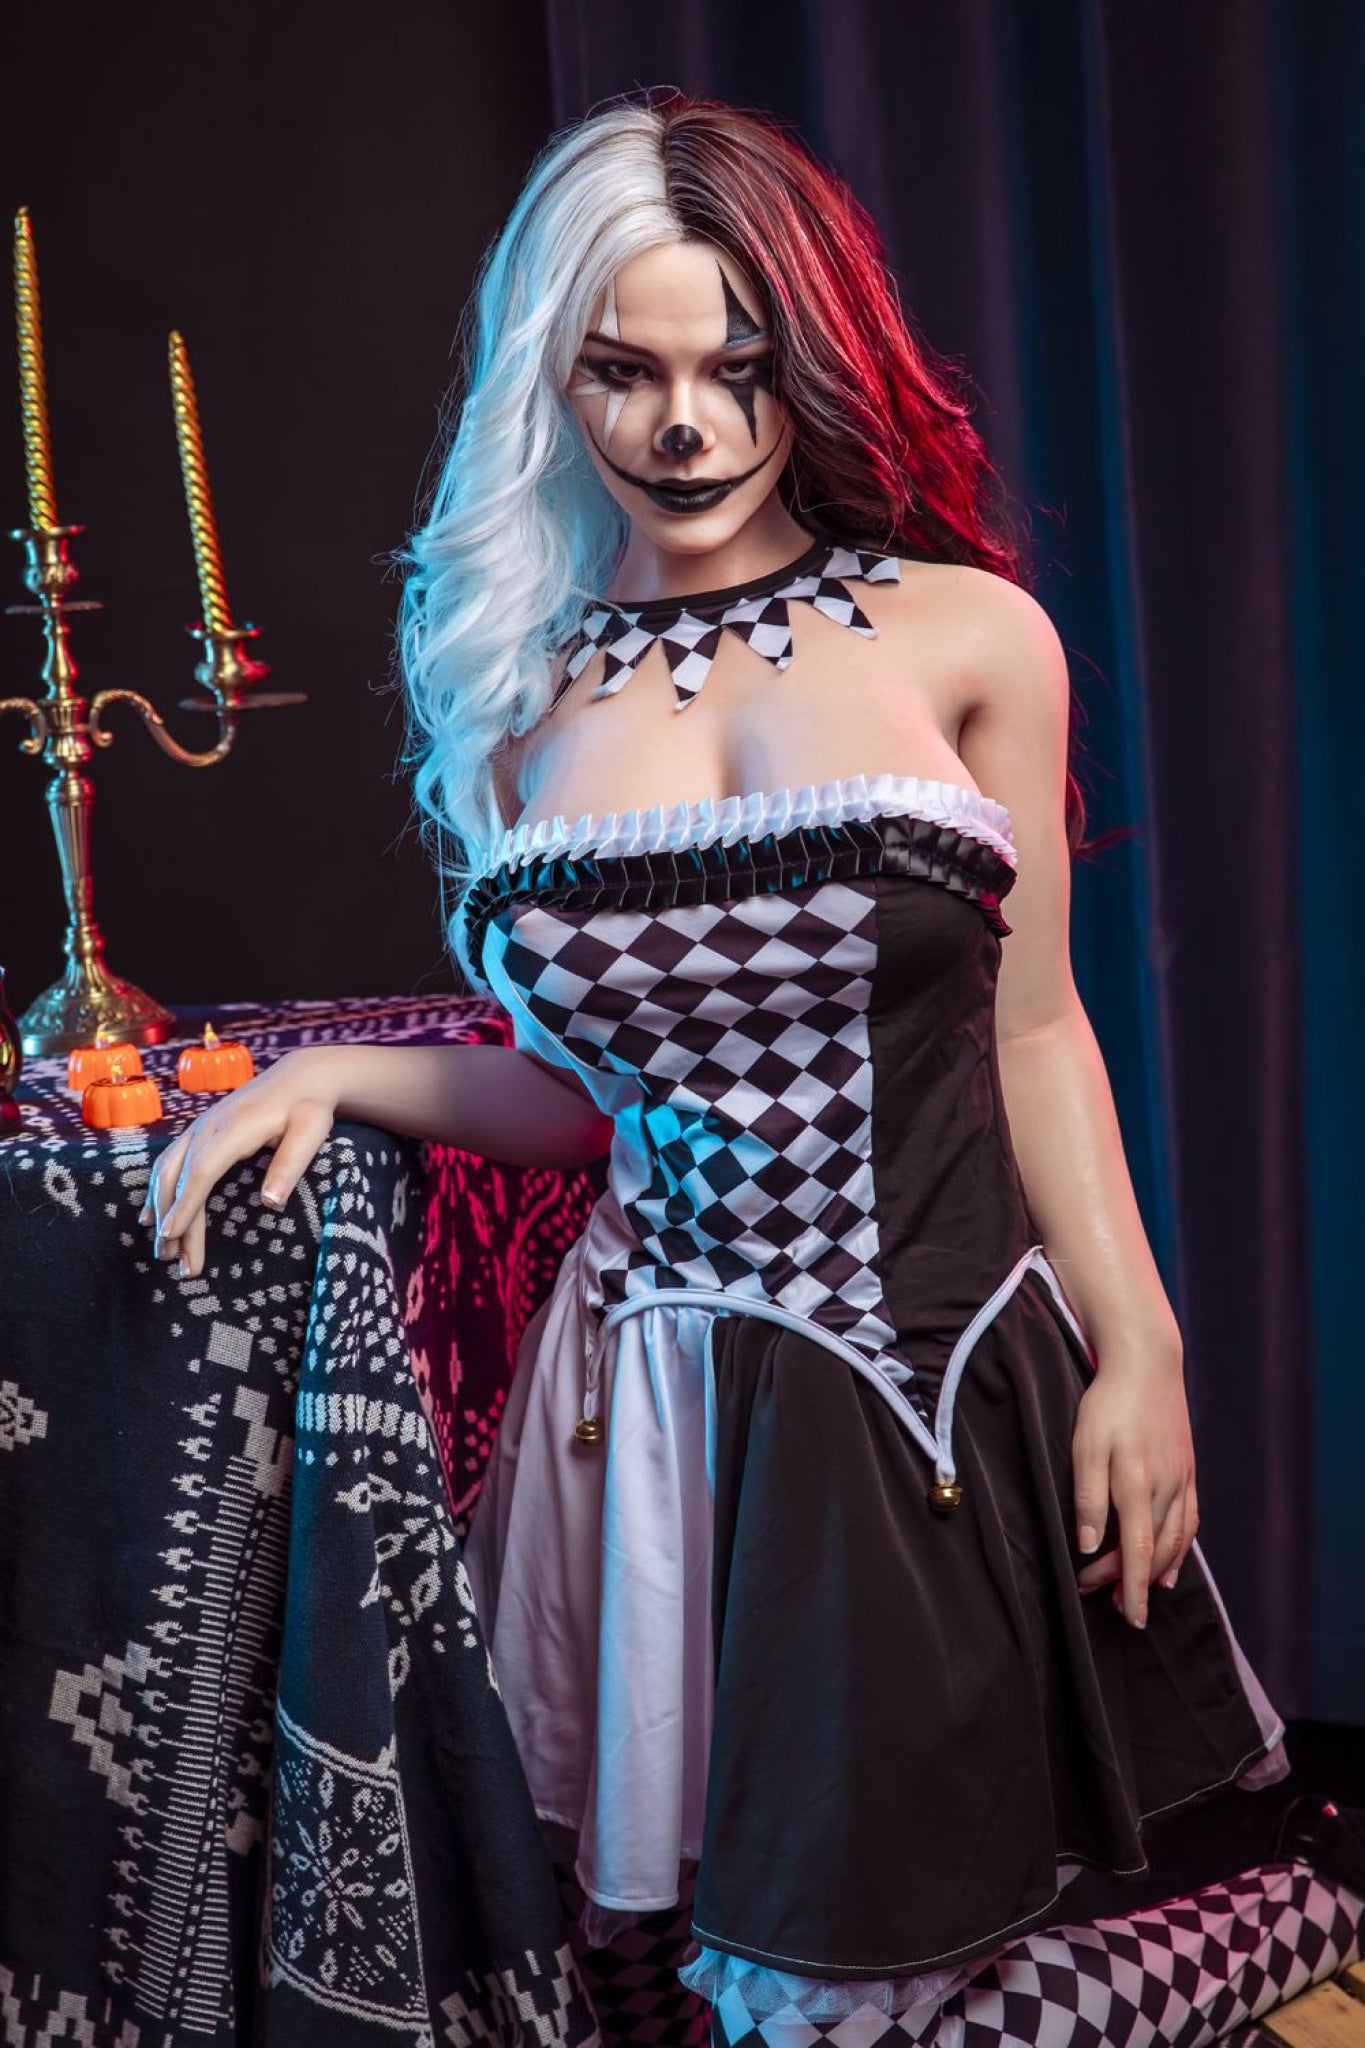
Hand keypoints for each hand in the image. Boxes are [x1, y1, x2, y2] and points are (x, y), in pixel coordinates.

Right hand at [138, 1049, 335, 1278]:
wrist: (299, 1077)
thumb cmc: (309, 1106)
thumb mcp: (312, 1132)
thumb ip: (291, 1165)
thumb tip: (271, 1203)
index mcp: (234, 1129)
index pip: (201, 1171)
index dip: (185, 1205)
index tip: (172, 1237)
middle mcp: (208, 1127)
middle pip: (179, 1178)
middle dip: (172, 1221)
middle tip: (174, 1263)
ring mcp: (200, 1128)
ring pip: (167, 1172)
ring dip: (161, 1211)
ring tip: (165, 1252)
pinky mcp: (199, 1132)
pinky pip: (169, 1163)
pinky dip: (159, 1191)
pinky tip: (153, 1217)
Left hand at [1070, 1348, 1198, 1628]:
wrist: (1147, 1363)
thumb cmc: (1108, 1403)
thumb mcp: (1085, 1445)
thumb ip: (1087, 1497)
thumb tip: (1087, 1544)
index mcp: (1137, 1485)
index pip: (1136, 1551)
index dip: (1132, 1587)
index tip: (1131, 1617)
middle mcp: (1167, 1488)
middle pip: (1154, 1551)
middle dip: (1133, 1583)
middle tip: (1109, 1603)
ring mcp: (1182, 1480)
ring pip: (1175, 1541)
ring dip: (1156, 1572)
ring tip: (1137, 1594)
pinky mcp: (1188, 1470)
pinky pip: (1189, 1521)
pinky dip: (1181, 1549)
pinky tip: (1171, 1566)